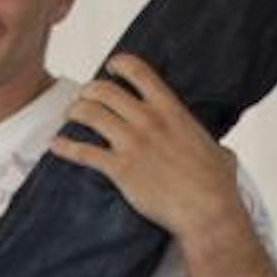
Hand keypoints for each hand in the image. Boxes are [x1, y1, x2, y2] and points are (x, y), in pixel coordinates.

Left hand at [48, 51, 241, 243]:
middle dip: (89, 91)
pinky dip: (64, 147)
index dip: (118, 64)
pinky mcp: (119, 169)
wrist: (207, 211)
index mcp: (171, 110)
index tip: (110, 67)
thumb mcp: (219, 151)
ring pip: (89, 114)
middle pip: (104, 90)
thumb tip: (220, 152)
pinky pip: (83, 151)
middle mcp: (148, 120)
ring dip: (74, 112)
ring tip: (69, 117)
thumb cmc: (217, 185)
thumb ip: (210, 144)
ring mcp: (132, 144)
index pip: (138, 70)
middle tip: (84, 99)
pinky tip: (55, 145)